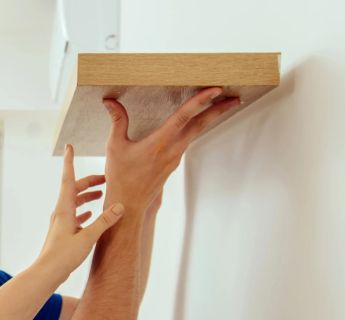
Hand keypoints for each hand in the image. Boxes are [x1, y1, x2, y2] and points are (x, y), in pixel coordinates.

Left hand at [37, 144, 124, 277]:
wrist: (47, 273)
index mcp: (64, 209)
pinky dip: (84, 211)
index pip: (68, 179)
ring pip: (74, 202)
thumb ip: (104, 221)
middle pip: (74, 189)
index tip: (69, 147)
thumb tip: (120, 205)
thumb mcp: (88, 237)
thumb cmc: (63, 256)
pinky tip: (91, 215)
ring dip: (88, 196)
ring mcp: (61, 222)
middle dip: (89, 181)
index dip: (69, 162)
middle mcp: (61, 212)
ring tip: (102, 194)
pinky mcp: (63, 232)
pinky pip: (74, 215)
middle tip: (106, 178)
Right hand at [102, 87, 239, 210]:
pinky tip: (194, 125)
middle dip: (218, 110)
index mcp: (159, 143)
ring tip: (218, 107)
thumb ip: (117, 121)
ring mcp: (175, 158)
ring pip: (195, 133)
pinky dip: (194, 130)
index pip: (184, 116)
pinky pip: (187, 141)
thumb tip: (110, 101)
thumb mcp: (115, 146)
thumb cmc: (121, 177)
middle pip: (200, 125)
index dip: (200, 101)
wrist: (128, 204)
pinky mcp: (173, 163)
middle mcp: (172, 150)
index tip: (215, 90)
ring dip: (208, 119)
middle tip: (234, 98)